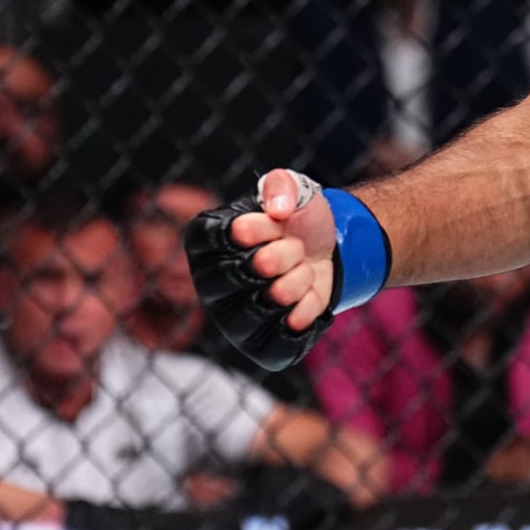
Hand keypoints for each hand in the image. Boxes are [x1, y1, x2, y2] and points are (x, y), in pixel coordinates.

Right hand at [183, 170, 339, 369]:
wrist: (325, 249)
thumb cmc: (295, 219)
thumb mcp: (291, 188)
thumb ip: (282, 185)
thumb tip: (278, 209)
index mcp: (205, 241)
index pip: (217, 239)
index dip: (255, 229)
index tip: (275, 221)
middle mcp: (208, 283)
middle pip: (235, 277)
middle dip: (279, 257)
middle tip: (295, 246)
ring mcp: (231, 317)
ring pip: (258, 312)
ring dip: (294, 284)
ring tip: (302, 269)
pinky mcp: (258, 344)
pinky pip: (281, 337)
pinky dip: (306, 311)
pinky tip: (308, 294)